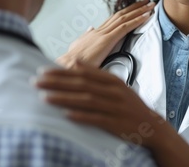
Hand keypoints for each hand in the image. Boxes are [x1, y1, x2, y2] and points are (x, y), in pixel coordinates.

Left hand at [35, 62, 166, 148]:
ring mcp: (115, 107)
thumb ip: (97, 74)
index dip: (62, 72)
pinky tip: (66, 116)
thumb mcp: (117, 85)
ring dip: (64, 98)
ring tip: (45, 97)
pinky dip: (81, 116)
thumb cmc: (129, 105)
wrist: (151, 126)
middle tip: (37, 81)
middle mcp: (114, 92)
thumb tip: (76, 62)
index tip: (43, 70)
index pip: (83, 73)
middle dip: (57, 83)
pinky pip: (96, 119)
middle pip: (81, 85)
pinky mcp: (115, 123)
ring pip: (86, 100)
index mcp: (113, 81)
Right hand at [56, 0, 154, 67]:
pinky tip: (146, 16)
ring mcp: (104, 34)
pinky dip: (137, 20)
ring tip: (151, 4)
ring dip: (139, 10)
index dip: (126, 12)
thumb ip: (86, 37)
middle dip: (135, 7)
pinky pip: (125, 27)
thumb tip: (91, 28)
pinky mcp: (107, 40)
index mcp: (95, 33)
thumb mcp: (78, 45)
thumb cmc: (72, 61)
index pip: (113, 19)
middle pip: (121, 14)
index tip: (136, 6)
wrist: (67, 66)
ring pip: (124, 18)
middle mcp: (100, 30)